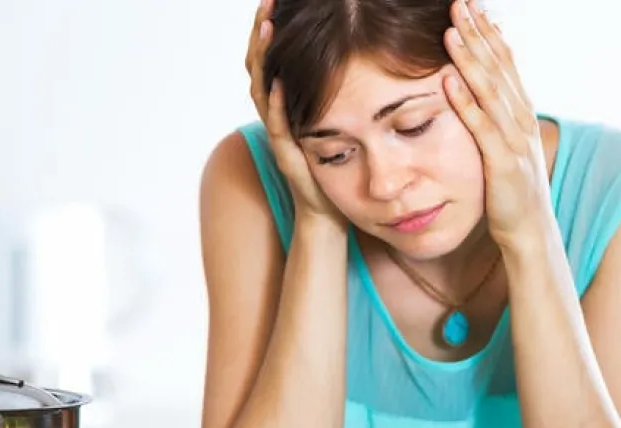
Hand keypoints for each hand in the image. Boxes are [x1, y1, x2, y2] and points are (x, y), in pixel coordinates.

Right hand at [245, 0, 344, 223]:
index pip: (272, 58)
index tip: (275, 0)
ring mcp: (280, 134)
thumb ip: (337, 92)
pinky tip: (280, 83)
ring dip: (264, 59)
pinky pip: (278, 126)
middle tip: (266, 2)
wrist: (328, 213)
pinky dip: (277, 104)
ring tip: (267, 29)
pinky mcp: (289, 155)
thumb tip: (361, 54)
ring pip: (262, 90)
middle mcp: (277, 114)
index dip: (270, 29)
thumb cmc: (337, 167)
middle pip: (260, 66)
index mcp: (287, 103)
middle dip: (262, 32)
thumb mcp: (335, 119)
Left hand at [442, 0, 553, 248]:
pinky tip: (449, 81)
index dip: (490, 33)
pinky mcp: (502, 163)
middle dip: (478, 33)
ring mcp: (514, 141)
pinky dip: (465, 103)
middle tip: (460, 3)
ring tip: (450, 31)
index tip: (475, 6)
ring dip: (470, 59)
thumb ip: (497, 117)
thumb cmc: (511, 191)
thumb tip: (479, 90)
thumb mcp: (507, 146)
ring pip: (490, 91)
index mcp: (521, 114)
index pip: (506, 63)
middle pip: (498, 68)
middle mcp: (521, 121)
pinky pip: (481, 128)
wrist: (529, 232)